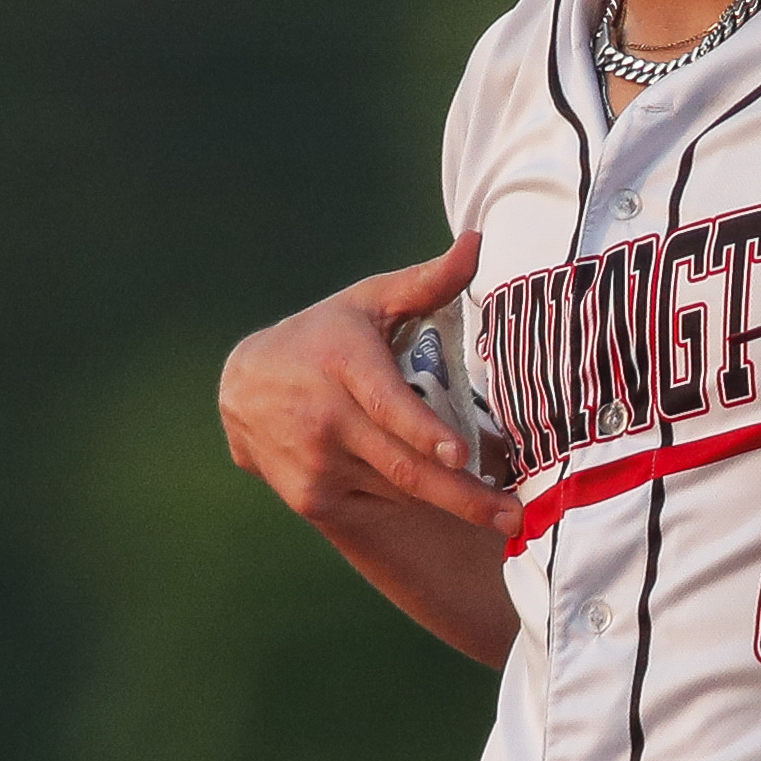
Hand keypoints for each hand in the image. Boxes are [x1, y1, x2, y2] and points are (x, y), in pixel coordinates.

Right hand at [219, 232, 521, 537]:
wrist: (245, 384)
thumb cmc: (328, 333)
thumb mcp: (372, 300)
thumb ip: (428, 281)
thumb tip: (478, 241)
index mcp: (343, 363)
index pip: (387, 404)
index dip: (424, 432)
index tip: (461, 455)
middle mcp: (324, 418)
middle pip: (403, 466)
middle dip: (464, 498)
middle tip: (514, 519)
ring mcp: (313, 462)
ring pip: (399, 490)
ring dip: (449, 501)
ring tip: (499, 508)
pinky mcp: (308, 497)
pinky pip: (380, 504)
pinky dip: (416, 502)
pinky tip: (445, 496)